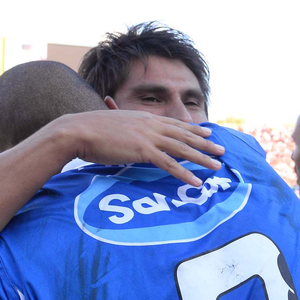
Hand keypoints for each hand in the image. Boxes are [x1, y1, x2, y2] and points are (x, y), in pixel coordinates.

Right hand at [53, 110, 224, 186]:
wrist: (77, 131)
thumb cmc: (90, 130)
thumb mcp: (115, 125)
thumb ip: (129, 129)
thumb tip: (132, 136)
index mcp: (145, 118)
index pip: (175, 124)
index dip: (194, 129)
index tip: (209, 132)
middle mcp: (150, 125)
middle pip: (184, 135)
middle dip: (205, 143)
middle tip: (222, 150)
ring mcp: (148, 137)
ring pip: (182, 149)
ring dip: (202, 159)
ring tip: (217, 167)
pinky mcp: (143, 151)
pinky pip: (169, 164)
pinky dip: (185, 173)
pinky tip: (197, 181)